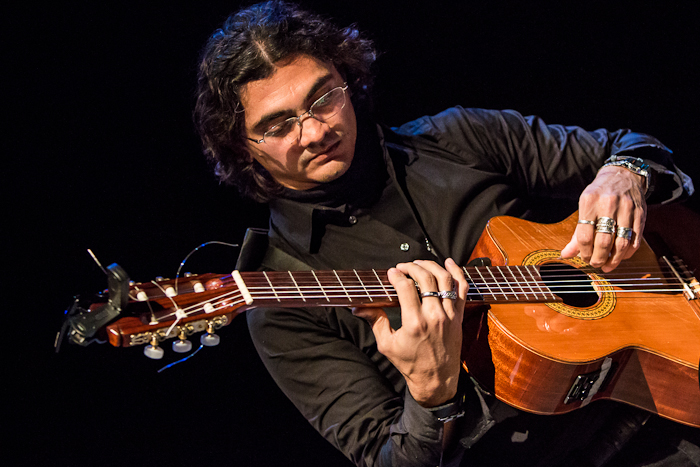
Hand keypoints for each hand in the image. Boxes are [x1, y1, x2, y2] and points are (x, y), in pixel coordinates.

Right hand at [352, 258, 467, 406]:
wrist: (436, 380)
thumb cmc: (410, 364)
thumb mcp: (387, 344)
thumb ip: (375, 321)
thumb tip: (358, 307)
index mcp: (415, 323)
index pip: (406, 287)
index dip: (397, 276)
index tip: (391, 273)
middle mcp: (434, 316)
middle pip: (426, 278)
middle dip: (412, 267)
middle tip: (403, 267)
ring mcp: (449, 315)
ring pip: (445, 279)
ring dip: (432, 266)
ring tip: (420, 263)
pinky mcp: (458, 317)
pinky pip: (462, 289)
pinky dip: (457, 273)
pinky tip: (449, 263)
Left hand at [561, 165, 646, 271]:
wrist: (622, 174)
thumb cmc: (599, 193)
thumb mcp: (584, 206)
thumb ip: (576, 233)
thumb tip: (565, 255)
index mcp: (589, 201)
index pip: (585, 235)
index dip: (584, 252)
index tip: (584, 258)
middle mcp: (608, 204)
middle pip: (604, 241)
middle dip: (599, 258)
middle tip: (596, 264)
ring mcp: (627, 208)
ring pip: (622, 242)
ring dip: (614, 259)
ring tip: (608, 265)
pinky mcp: (641, 213)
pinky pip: (636, 238)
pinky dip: (628, 252)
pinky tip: (621, 256)